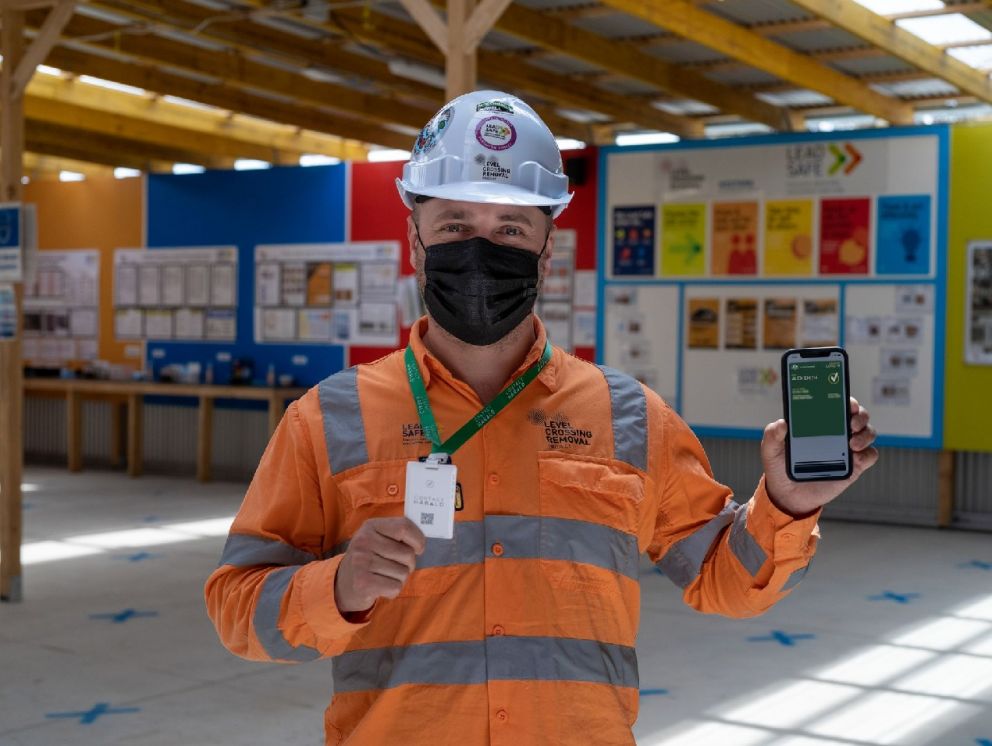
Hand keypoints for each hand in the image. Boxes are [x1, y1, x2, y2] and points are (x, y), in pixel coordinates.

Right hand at [334, 517, 425, 613]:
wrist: (343, 583)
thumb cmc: (370, 558)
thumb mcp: (378, 538)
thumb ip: (398, 534)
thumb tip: (422, 542)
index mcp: (370, 526)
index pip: (404, 527)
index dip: (418, 539)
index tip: (419, 548)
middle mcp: (364, 541)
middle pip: (407, 554)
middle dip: (409, 564)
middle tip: (395, 566)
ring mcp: (361, 562)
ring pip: (403, 573)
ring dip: (399, 578)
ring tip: (384, 576)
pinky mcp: (363, 583)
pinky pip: (396, 587)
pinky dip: (393, 590)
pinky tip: (380, 586)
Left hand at [760, 397, 878, 516]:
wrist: (788, 495)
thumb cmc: (780, 466)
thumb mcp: (771, 450)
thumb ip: (772, 435)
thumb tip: (782, 423)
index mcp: (819, 422)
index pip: (838, 404)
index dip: (846, 399)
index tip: (846, 402)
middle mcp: (837, 432)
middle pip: (858, 415)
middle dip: (860, 414)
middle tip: (851, 423)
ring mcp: (847, 448)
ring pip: (868, 432)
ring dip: (865, 434)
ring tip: (851, 443)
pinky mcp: (854, 466)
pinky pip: (869, 456)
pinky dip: (867, 454)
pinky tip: (855, 457)